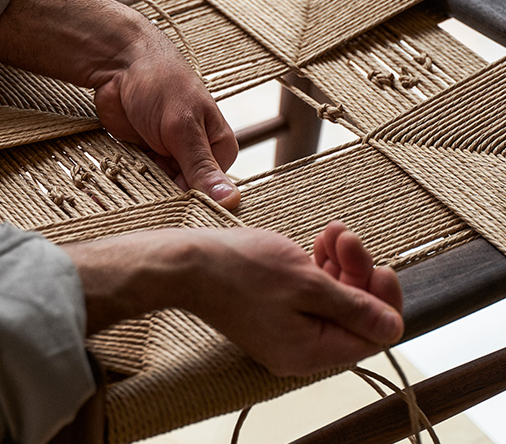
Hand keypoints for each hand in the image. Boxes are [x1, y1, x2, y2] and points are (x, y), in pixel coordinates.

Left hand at [0, 0, 239, 206]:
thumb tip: (231, 201)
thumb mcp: (182, 128)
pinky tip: (119, 191)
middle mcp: (198, 155)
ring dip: (147, 193)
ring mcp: (171, 157)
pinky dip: (132, 185)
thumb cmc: (160, 84)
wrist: (119, 63)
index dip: (195, 204)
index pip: (215, 192)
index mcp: (219, 147)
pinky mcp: (146, 157)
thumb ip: (201, 166)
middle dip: (168, 199)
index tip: (177, 212)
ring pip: (163, 192)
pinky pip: (142, 182)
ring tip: (130, 198)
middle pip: (188, 195)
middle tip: (148, 203)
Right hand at [63, 222, 402, 375]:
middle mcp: (302, 348)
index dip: (382, 300)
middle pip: (353, 314)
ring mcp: (287, 329)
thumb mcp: (306, 282)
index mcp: (311, 351)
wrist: (189, 263)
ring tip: (333, 232)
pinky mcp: (275, 311)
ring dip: (341, 264)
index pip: (370, 336)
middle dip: (358, 273)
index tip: (381, 267)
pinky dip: (320, 266)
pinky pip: (311, 293)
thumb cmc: (241, 269)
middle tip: (348, 238)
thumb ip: (353, 306)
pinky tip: (320, 240)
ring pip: (334, 299)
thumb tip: (394, 328)